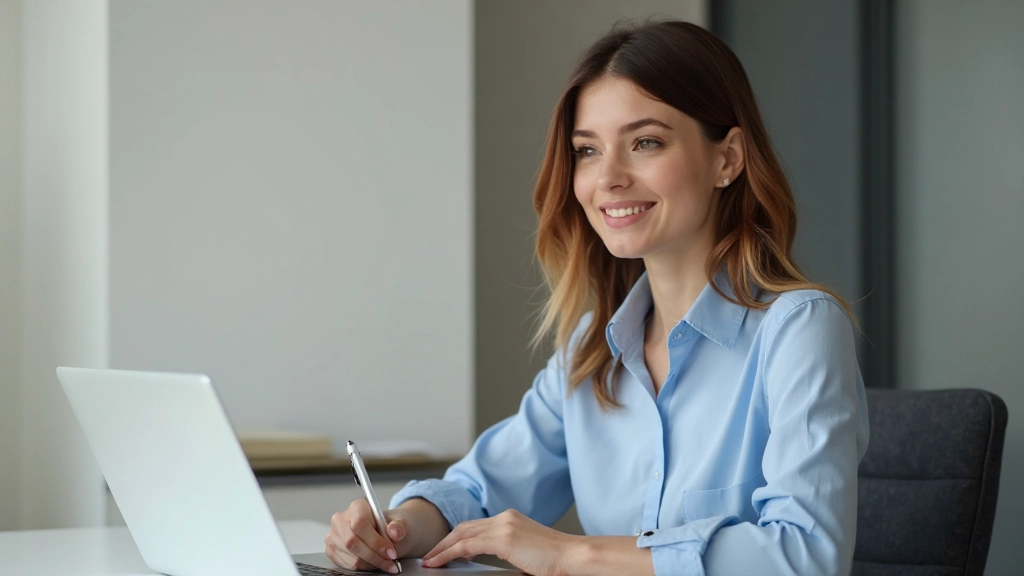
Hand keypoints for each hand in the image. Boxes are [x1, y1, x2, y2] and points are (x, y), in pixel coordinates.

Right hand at [325, 499, 408, 573]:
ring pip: (350, 556)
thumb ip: (399, 526)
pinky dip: (363, 568)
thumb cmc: (391, 526)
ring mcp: (333, 535)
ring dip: (370, 564)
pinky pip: (346, 565)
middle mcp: (341, 519)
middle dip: (374, 556)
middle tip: (390, 563)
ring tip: (385, 563)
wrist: (387, 533)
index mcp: (357, 506)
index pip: (360, 524)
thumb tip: (394, 532)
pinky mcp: (331, 550)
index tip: (391, 553)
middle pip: (352, 542)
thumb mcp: (401, 522)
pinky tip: (373, 563)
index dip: (375, 541)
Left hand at [422, 509, 580, 575]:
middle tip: (431, 555)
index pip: (475, 526)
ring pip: (462, 534)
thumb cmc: (555, 559)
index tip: (444, 549)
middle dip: (445, 541)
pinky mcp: (503, 539)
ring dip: (442, 548)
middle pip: (464, 527)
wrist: (572, 556)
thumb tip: (494, 558)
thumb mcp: (526, 550)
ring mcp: (503, 526)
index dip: (456, 537)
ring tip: (430, 560)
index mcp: (510, 518)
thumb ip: (508, 549)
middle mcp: (504, 517)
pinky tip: (440, 561)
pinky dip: (449, 553)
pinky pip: (467, 545)